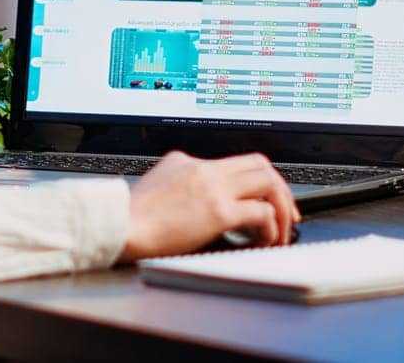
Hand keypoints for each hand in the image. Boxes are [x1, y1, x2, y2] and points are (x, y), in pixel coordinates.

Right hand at [119, 151, 299, 261]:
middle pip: (260, 164)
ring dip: (281, 207)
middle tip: (285, 213)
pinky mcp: (218, 210)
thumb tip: (201, 212)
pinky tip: (263, 241)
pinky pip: (262, 213)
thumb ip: (181, 189)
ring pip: (268, 181)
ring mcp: (212, 186)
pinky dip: (270, 228)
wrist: (117, 226)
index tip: (263, 200)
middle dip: (279, 189)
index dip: (256, 182)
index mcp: (186, 161)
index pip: (234, 162)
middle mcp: (203, 168)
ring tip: (280, 231)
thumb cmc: (130, 219)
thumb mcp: (156, 188)